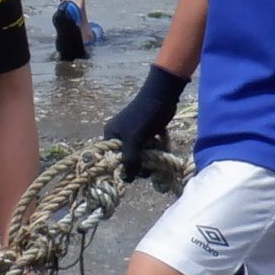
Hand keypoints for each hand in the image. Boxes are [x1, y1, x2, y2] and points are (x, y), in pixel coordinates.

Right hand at [104, 64, 190, 178]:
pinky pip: (150, 147)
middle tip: (150, 164)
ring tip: (159, 155)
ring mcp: (134, 133)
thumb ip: (130, 159)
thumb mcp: (134, 139)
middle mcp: (120, 135)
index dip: (124, 168)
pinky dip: (157, 150)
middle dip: (140, 163)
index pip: (113, 159)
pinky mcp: (147, 132)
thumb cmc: (144, 115)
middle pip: (128, 159)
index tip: (136, 171)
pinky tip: (163, 146)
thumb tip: (127, 180)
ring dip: (151, 157)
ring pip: (141, 154)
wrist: (162, 94)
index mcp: (111, 135)